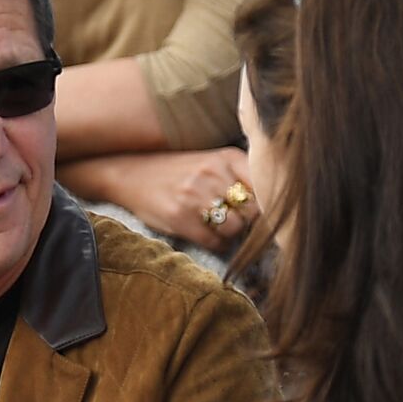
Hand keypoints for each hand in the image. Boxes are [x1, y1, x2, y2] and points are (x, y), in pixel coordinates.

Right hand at [59, 148, 256, 252]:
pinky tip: (206, 235)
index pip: (265, 187)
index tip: (263, 214)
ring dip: (230, 235)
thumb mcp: (211, 162)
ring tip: (218, 228)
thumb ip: (240, 177)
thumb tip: (272, 207)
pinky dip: (215, 244)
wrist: (129, 173)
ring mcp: (195, 195)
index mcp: (226, 157)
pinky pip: (213, 241)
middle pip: (253, 211)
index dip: (268, 205)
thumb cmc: (176, 171)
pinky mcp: (180, 217)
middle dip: (248, 222)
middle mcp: (213, 173)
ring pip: (234, 228)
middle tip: (236, 222)